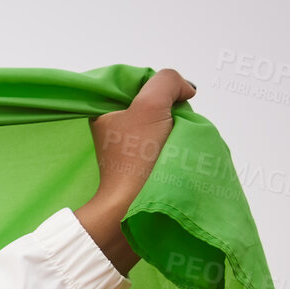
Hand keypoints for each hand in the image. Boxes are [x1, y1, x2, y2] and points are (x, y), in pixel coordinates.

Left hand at [73, 68, 197, 275]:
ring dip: (177, 126)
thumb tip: (185, 90)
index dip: (160, 87)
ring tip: (179, 139)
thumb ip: (167, 82)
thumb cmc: (138, 156)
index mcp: (103, 112)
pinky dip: (177, 142)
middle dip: (171, 108)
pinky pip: (166, 142)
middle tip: (176, 123)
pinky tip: (181, 150)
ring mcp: (128, 147)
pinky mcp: (143, 163)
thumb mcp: (150, 105)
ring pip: (163, 121)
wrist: (135, 205)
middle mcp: (112, 128)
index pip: (138, 83)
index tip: (171, 101)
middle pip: (153, 102)